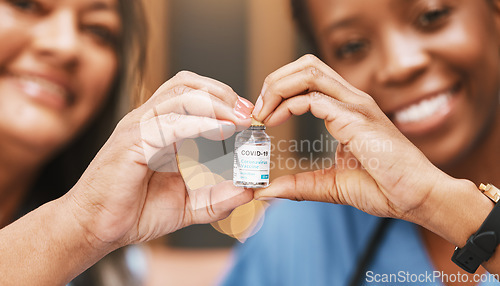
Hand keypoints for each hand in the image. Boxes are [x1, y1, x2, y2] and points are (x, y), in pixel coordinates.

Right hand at [65, 71, 253, 249]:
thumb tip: (250, 190)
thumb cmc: (135, 211)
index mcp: (162, 129)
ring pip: (179, 95)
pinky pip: (169, 124)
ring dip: (215, 103)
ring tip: (239, 119)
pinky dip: (199, 124)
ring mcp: (138, 129)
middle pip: (187, 84)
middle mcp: (150, 122)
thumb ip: (218, 199)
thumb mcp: (188, 206)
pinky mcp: (131, 143)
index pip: (194, 94)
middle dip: (222, 93)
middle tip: (248, 113)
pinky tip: (221, 131)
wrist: (95, 228)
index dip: (224, 99)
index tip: (250, 116)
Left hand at [252, 55, 449, 221]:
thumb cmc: (385, 187)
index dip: (279, 91)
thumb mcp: (330, 185)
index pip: (308, 79)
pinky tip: (274, 122)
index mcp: (347, 110)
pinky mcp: (356, 118)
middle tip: (258, 109)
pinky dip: (287, 105)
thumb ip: (299, 185)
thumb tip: (267, 190)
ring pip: (309, 71)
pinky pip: (314, 98)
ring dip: (277, 86)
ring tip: (262, 112)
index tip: (261, 116)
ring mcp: (355, 106)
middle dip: (275, 80)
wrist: (418, 197)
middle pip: (306, 65)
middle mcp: (351, 100)